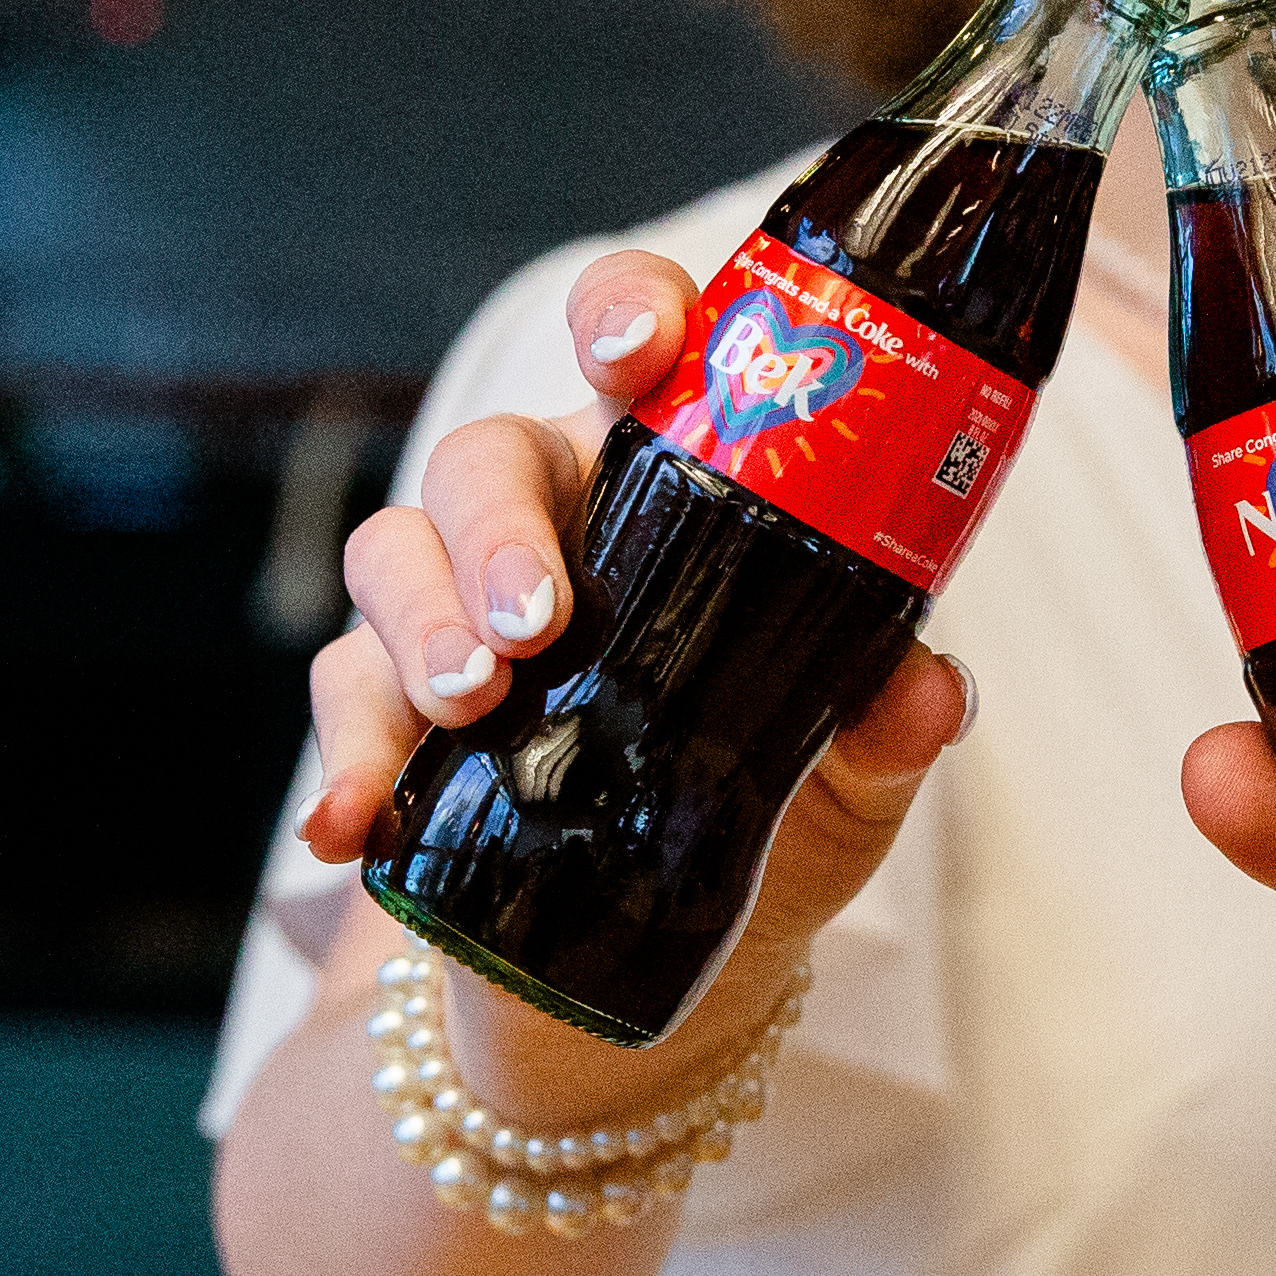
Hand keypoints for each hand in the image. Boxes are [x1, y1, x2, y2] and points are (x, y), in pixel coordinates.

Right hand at [294, 246, 964, 1042]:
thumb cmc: (777, 814)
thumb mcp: (851, 775)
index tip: (635, 350)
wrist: (690, 958)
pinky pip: (342, 702)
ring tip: (471, 702)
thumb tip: (932, 692)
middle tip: (541, 619)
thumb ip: (886, 723)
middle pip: (488, 457)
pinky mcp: (395, 713)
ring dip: (422, 622)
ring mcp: (461, 614)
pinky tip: (351, 823)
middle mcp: (556, 524)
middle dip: (499, 526)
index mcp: (671, 488)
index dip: (625, 317)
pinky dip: (346, 762)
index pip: (638, 358)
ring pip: (392, 552)